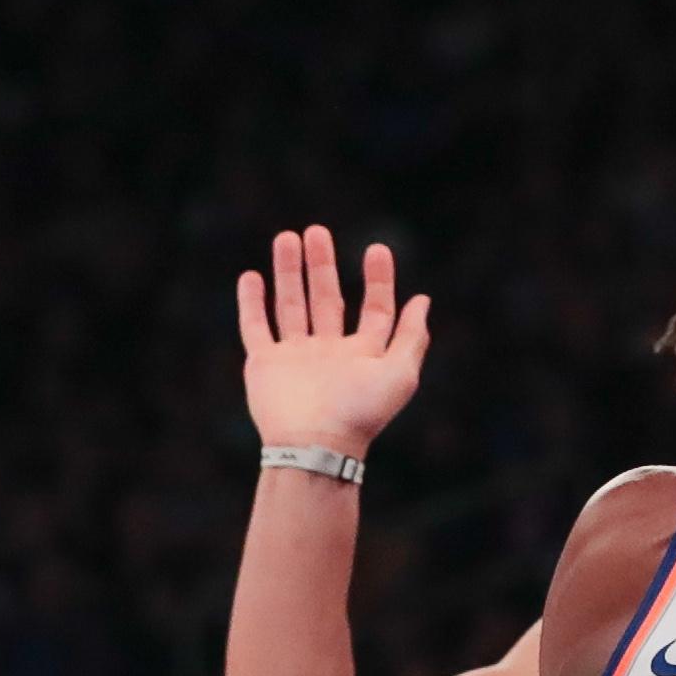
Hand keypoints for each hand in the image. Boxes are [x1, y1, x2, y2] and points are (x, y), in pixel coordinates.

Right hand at [239, 226, 431, 456]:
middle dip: (322, 265)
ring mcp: (296, 357)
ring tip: (287, 237)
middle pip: (327, 298)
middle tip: (317, 231)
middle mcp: (330, 353)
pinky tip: (252, 276)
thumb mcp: (400, 373)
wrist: (316, 444)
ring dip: (289, 272)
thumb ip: (412, 337)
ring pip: (291, 305)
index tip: (378, 248)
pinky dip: (252, 303)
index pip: (374, 309)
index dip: (379, 279)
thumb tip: (423, 299)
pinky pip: (256, 327)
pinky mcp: (265, 363)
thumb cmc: (361, 412)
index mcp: (364, 355)